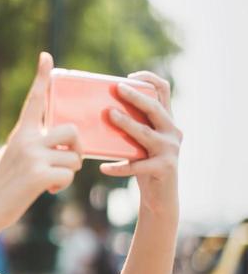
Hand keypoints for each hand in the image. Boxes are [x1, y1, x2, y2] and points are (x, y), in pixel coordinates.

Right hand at [0, 51, 83, 234]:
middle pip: (71, 129)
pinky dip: (61, 185)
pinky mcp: (40, 174)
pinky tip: (47, 190)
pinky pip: (68, 175)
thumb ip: (37, 147)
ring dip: (68, 170)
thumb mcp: (16, 157)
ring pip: (74, 156)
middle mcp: (27, 140)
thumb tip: (68, 148)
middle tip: (65, 160)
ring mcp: (34, 156)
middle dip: (76, 147)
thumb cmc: (4, 186)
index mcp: (21, 133)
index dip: (42, 76)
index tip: (47, 56)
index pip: (34, 99)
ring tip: (50, 179)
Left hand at [101, 70, 182, 215]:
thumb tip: (101, 110)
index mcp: (167, 121)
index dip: (149, 79)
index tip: (130, 77)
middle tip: (117, 89)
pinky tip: (103, 167)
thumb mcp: (141, 142)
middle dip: (135, 96)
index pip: (163, 90)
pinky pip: (137, 165)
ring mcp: (170, 149)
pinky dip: (119, 167)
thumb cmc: (145, 165)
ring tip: (109, 115)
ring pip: (145, 133)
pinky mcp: (164, 168)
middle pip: (154, 108)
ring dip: (127, 123)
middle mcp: (173, 131)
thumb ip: (133, 126)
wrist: (160, 197)